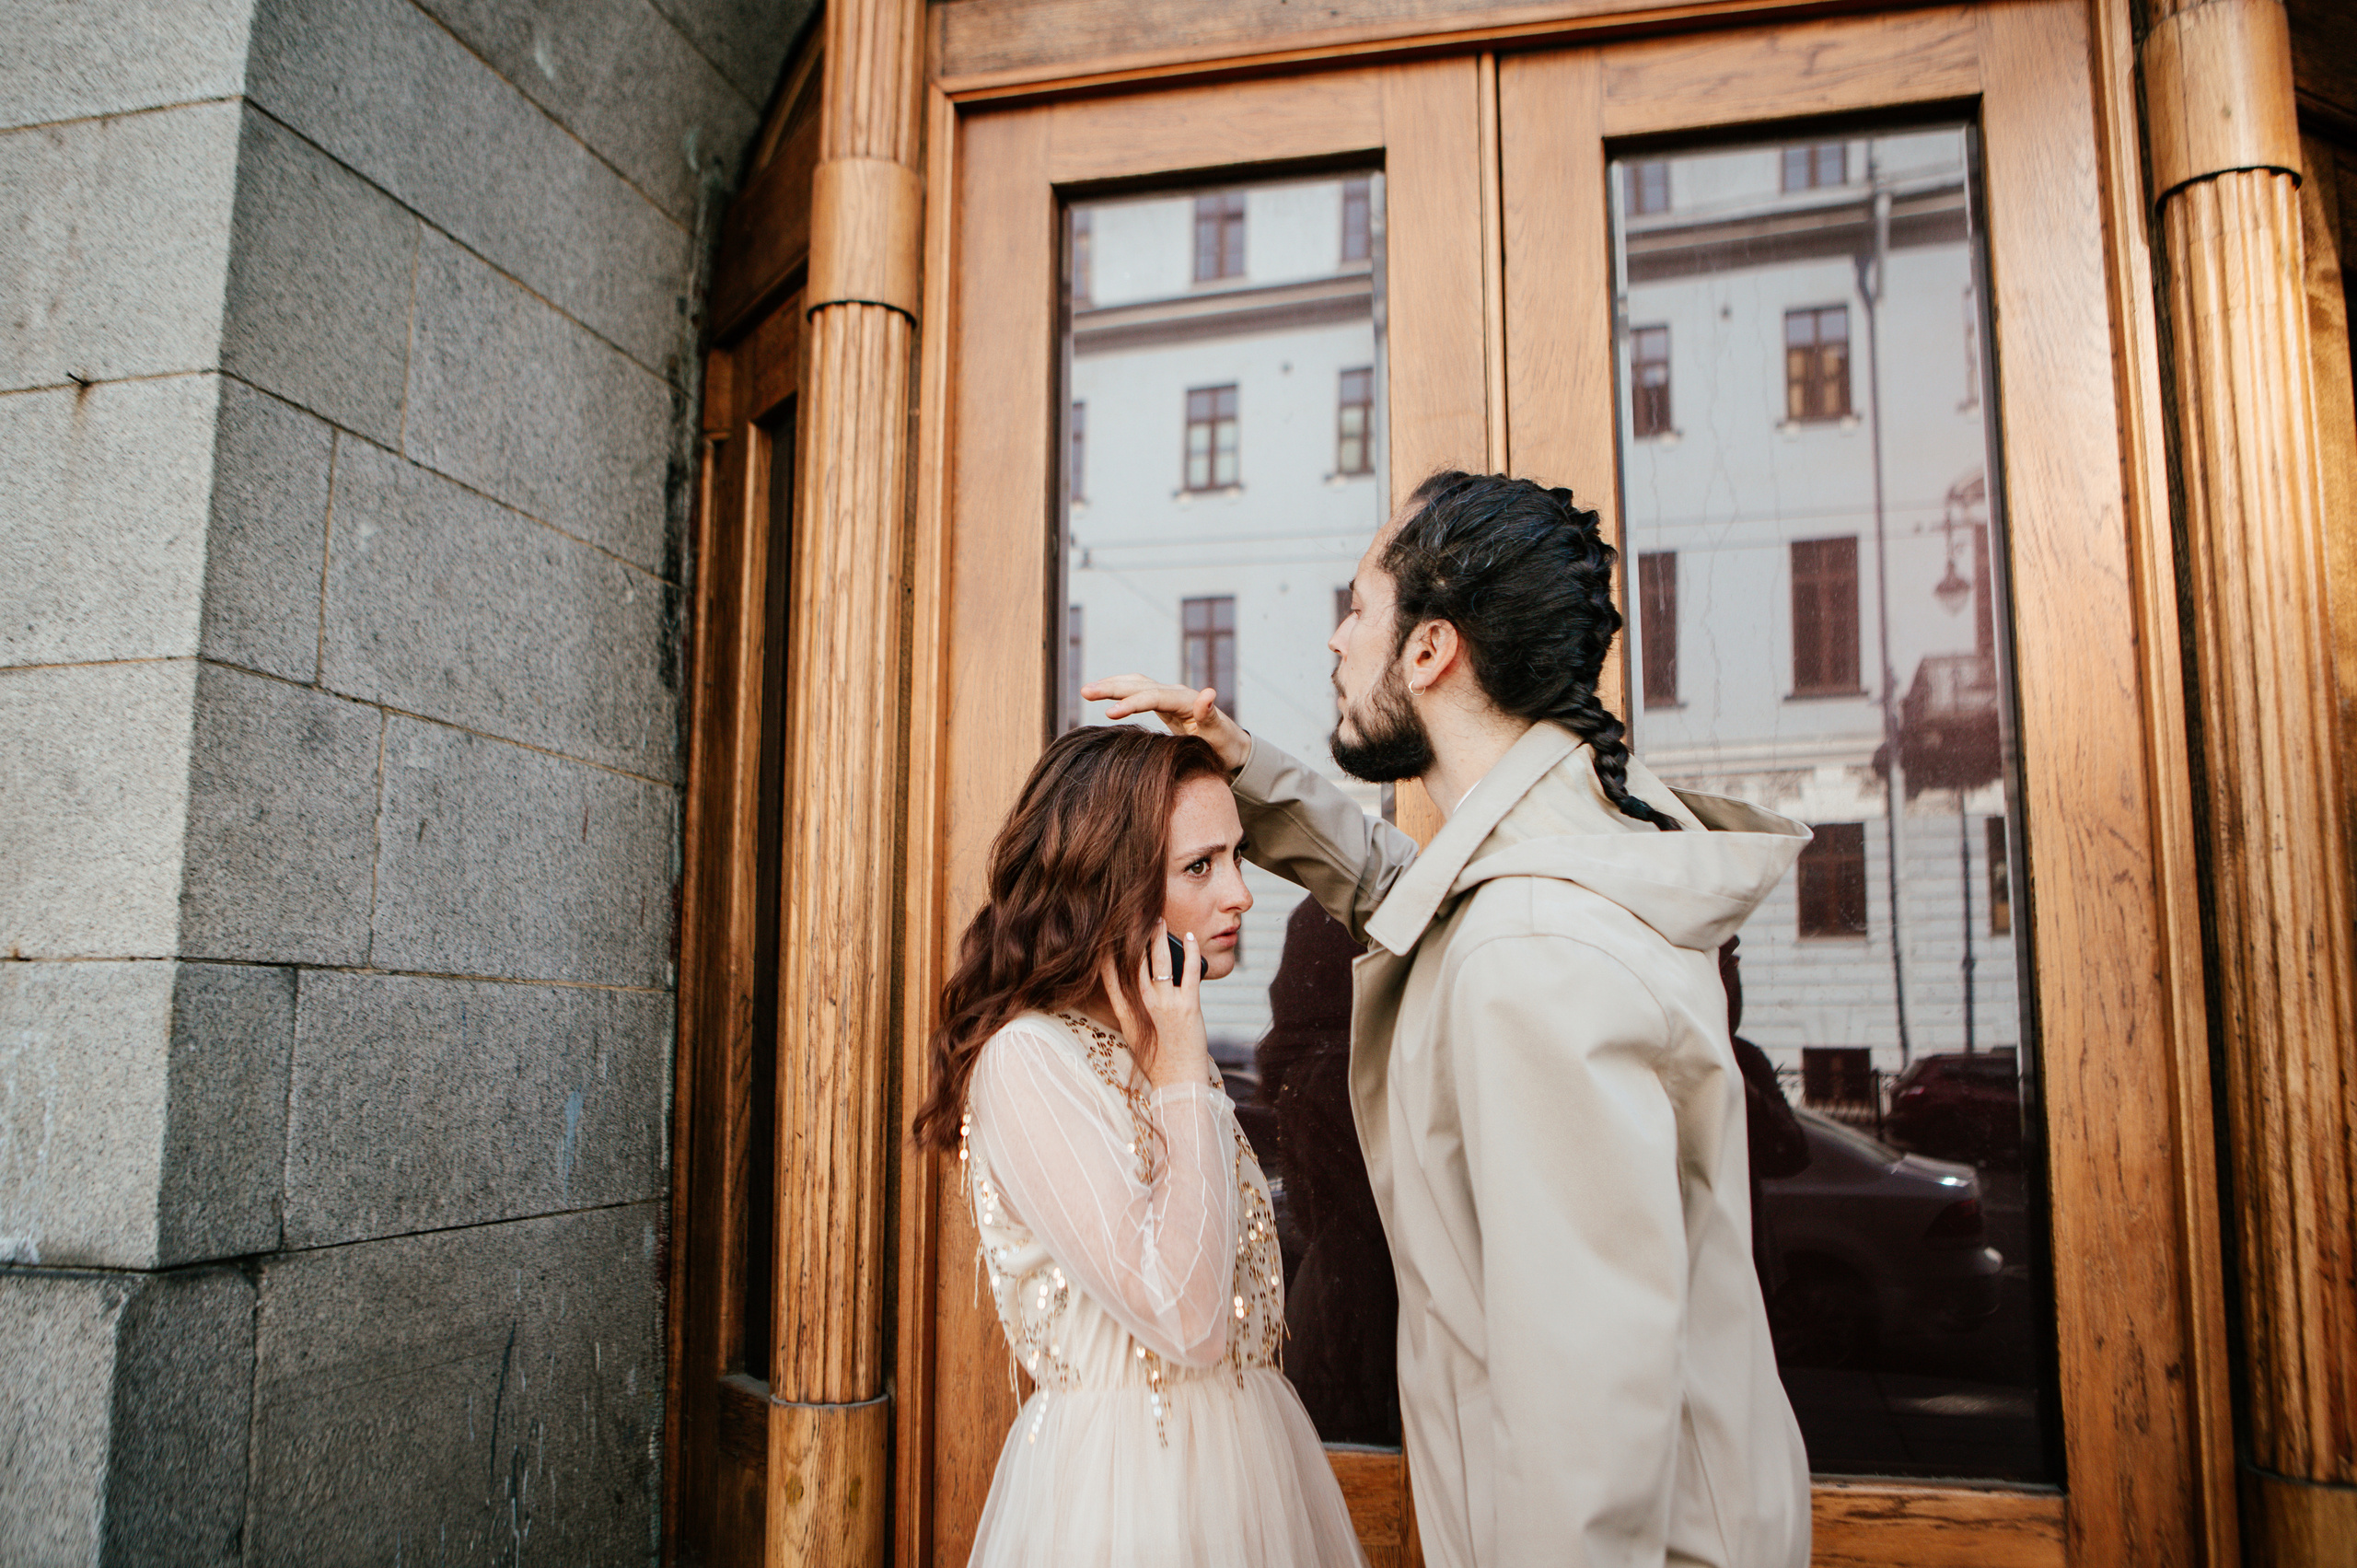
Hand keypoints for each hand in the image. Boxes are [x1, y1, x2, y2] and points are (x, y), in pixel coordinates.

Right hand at [1079, 675, 1249, 772]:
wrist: (1231, 745)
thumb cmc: (1224, 745)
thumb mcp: (1218, 735)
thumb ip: (1209, 715)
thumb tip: (1209, 693)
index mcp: (1185, 699)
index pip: (1152, 697)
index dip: (1131, 703)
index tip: (1109, 714)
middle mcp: (1175, 693)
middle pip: (1138, 684)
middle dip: (1111, 687)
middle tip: (1085, 691)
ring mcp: (1168, 696)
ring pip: (1135, 683)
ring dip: (1111, 685)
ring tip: (1086, 690)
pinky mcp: (1163, 703)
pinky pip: (1137, 692)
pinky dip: (1119, 690)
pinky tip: (1104, 694)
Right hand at [1099, 921, 1210, 1089]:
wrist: (1178, 1082)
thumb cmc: (1158, 1060)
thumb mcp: (1135, 1034)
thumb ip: (1130, 1010)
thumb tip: (1132, 985)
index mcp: (1125, 1014)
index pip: (1109, 978)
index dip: (1105, 955)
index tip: (1103, 935)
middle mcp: (1143, 1007)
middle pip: (1133, 964)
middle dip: (1131, 937)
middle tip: (1132, 915)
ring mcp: (1166, 1006)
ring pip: (1158, 963)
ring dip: (1157, 938)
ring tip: (1157, 919)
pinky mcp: (1188, 1007)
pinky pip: (1188, 973)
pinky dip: (1190, 952)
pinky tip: (1189, 937)